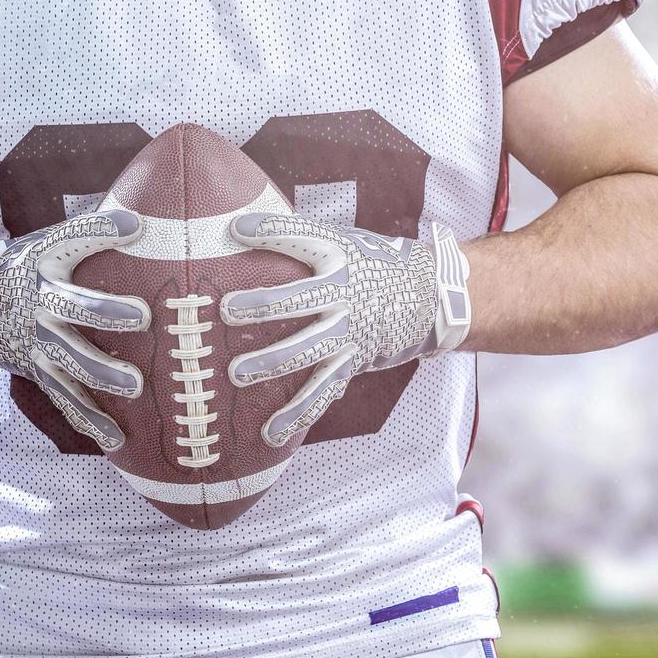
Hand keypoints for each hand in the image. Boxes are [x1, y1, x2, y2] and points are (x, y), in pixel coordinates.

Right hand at [0, 211, 150, 450]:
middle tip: (142, 317)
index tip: (135, 227)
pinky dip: (90, 421)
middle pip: (75, 310)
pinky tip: (117, 440)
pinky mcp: (38, 372)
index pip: (73, 242)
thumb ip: (91, 231)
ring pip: (72, 362)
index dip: (100, 231)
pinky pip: (65, 400)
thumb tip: (146, 217)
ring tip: (136, 386)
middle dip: (107, 314)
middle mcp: (41, 306)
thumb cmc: (22, 267)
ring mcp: (38, 344)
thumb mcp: (46, 243)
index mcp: (45, 267)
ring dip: (103, 374)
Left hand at [220, 214, 472, 445]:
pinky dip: (298, 413)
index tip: (238, 229)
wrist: (429, 297)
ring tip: (238, 373)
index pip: (302, 238)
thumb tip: (240, 225)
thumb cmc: (372, 264)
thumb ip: (303, 241)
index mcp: (339, 257)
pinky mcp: (352, 361)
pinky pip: (322, 390)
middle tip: (228, 311)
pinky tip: (270, 432)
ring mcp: (349, 331)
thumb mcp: (345, 242)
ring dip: (272, 363)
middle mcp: (345, 294)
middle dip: (263, 306)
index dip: (271, 231)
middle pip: (300, 300)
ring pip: (307, 350)